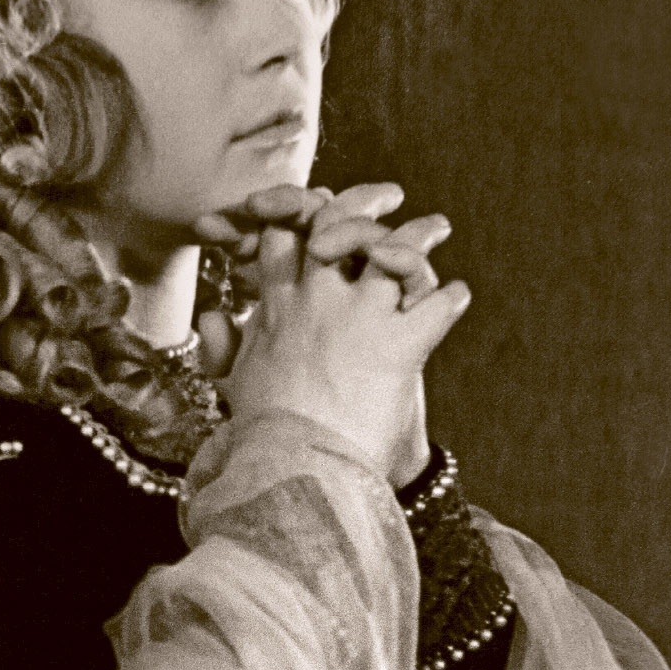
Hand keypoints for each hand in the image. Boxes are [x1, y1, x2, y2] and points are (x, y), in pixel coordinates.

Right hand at [223, 216, 468, 480]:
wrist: (298, 474)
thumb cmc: (266, 436)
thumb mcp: (235, 385)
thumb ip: (224, 346)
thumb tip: (213, 316)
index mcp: (278, 307)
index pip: (287, 235)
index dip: (302, 213)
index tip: (322, 209)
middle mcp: (317, 301)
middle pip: (338, 222)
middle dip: (363, 202)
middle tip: (391, 195)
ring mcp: (359, 318)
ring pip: (395, 251)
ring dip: (420, 235)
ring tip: (439, 226)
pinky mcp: (399, 346)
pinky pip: (436, 305)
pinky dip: (449, 299)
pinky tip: (457, 296)